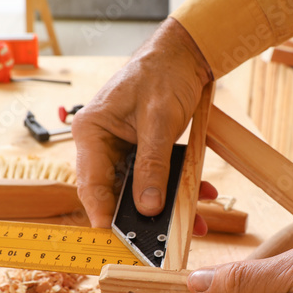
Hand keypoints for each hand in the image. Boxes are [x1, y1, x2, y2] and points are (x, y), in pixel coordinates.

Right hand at [72, 18, 213, 227]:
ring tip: (196, 218)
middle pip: (114, 193)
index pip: (90, 183)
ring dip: (166, 205)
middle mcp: (101, 144)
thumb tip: (148, 206)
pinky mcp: (141, 152)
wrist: (185, 54)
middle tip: (164, 238)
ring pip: (138, 191)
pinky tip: (202, 194)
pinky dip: (176, 188)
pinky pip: (154, 179)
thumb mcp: (160, 121)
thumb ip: (153, 164)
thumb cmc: (163, 73)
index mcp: (91, 132)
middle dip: (143, 216)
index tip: (119, 238)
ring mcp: (121, 149)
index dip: (103, 213)